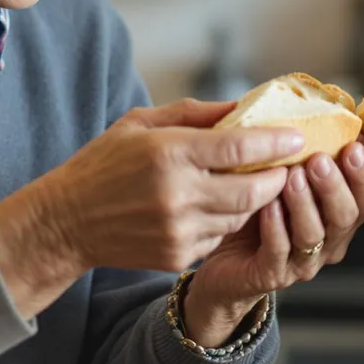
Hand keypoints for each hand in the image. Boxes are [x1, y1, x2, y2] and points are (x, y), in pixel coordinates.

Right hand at [0, 99, 301, 318]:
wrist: (66, 222)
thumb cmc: (103, 164)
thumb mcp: (141, 123)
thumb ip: (194, 114)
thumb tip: (242, 107)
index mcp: (169, 154)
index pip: (240, 148)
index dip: (276, 142)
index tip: (296, 137)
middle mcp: (177, 194)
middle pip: (253, 189)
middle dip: (276, 178)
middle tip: (285, 166)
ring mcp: (179, 230)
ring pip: (241, 216)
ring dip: (254, 200)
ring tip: (255, 183)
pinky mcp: (178, 256)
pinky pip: (219, 236)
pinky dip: (226, 221)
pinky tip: (216, 206)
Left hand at [182, 139, 363, 345]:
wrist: (224, 258)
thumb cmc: (258, 209)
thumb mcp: (286, 175)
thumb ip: (308, 153)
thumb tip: (326, 112)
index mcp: (340, 213)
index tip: (353, 147)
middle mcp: (329, 239)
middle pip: (348, 216)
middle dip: (335, 186)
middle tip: (318, 161)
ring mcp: (303, 260)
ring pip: (315, 234)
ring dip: (304, 204)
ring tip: (290, 178)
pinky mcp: (273, 274)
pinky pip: (279, 252)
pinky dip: (275, 228)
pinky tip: (267, 207)